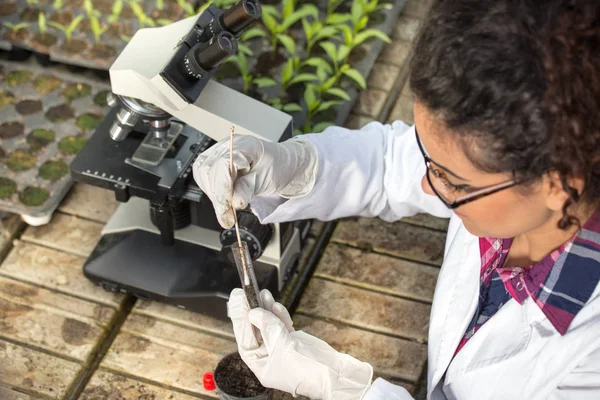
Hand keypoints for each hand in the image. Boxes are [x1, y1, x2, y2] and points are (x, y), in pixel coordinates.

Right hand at [192, 135, 318, 227]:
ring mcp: (219, 153)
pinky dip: (212, 192)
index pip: (222, 165)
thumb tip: (234, 202)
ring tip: (228, 208)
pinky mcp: (215, 162)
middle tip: (228, 216)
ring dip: (213, 195)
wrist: (281, 164)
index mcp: (243, 145)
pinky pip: (204, 177)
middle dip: (217, 196)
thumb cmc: (277, 166)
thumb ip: (248, 189)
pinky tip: (223, 199)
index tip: (226, 208)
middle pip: (209, 170)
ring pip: (203, 174)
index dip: (221, 188)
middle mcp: (227, 146)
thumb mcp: (267, 179)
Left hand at [227, 289, 372, 399]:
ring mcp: (281, 346)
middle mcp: (268, 356)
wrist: (334, 372)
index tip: (239, 303)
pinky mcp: (292, 339)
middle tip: (241, 294)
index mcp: (261, 365)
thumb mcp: (283, 347)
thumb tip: (254, 313)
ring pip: (268, 323)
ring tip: (262, 294)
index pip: (246, 339)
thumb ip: (268, 328)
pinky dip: (279, 313)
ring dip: (265, 308)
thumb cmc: (309, 370)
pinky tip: (275, 305)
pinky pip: (281, 323)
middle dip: (250, 311)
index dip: (242, 321)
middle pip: (255, 330)